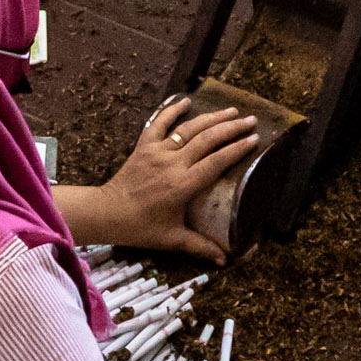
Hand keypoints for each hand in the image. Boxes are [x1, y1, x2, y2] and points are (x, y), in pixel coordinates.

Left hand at [89, 97, 264, 256]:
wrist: (107, 213)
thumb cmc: (140, 228)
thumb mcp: (171, 239)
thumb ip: (199, 246)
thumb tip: (225, 260)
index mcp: (182, 185)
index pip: (216, 161)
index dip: (237, 149)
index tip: (254, 140)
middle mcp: (172, 164)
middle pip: (207, 139)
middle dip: (232, 128)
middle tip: (251, 121)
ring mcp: (157, 152)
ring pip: (189, 129)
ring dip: (212, 117)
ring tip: (232, 111)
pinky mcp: (144, 146)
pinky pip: (159, 123)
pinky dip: (172, 110)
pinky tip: (186, 100)